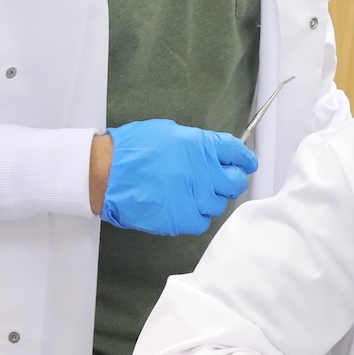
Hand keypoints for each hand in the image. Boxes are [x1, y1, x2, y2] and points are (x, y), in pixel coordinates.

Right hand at [98, 120, 256, 234]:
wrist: (106, 173)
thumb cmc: (131, 149)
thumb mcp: (167, 132)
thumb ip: (194, 143)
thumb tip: (209, 151)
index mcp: (201, 146)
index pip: (237, 152)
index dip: (245, 159)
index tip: (247, 164)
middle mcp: (204, 172)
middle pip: (235, 182)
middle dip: (231, 182)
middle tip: (222, 182)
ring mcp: (195, 198)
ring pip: (219, 205)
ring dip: (211, 200)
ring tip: (193, 195)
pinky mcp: (182, 219)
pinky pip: (202, 222)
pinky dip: (196, 217)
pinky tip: (183, 209)